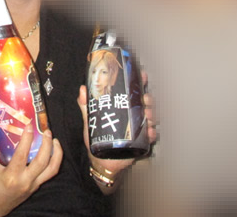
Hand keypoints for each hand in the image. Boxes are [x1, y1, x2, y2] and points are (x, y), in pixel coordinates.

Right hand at [0, 126, 62, 216]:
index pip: (22, 155)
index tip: (29, 125)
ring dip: (56, 153)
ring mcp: (32, 185)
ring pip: (52, 169)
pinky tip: (52, 151)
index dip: (27, 139)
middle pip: (42, 161)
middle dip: (47, 144)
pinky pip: (49, 173)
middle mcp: (25, 181)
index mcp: (11, 176)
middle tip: (46, 131)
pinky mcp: (35, 187)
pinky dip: (54, 161)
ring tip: (55, 140)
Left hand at [77, 72, 157, 193]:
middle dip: (149, 99)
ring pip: (152, 117)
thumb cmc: (95, 138)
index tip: (142, 75)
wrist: (100, 160)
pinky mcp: (141, 141)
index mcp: (122, 106)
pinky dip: (152, 133)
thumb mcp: (90, 120)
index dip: (140, 81)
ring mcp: (139, 127)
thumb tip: (82, 89)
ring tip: (148, 115)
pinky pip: (151, 136)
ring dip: (153, 114)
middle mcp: (133, 114)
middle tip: (145, 99)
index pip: (133, 90)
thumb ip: (86, 107)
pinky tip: (150, 132)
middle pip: (147, 102)